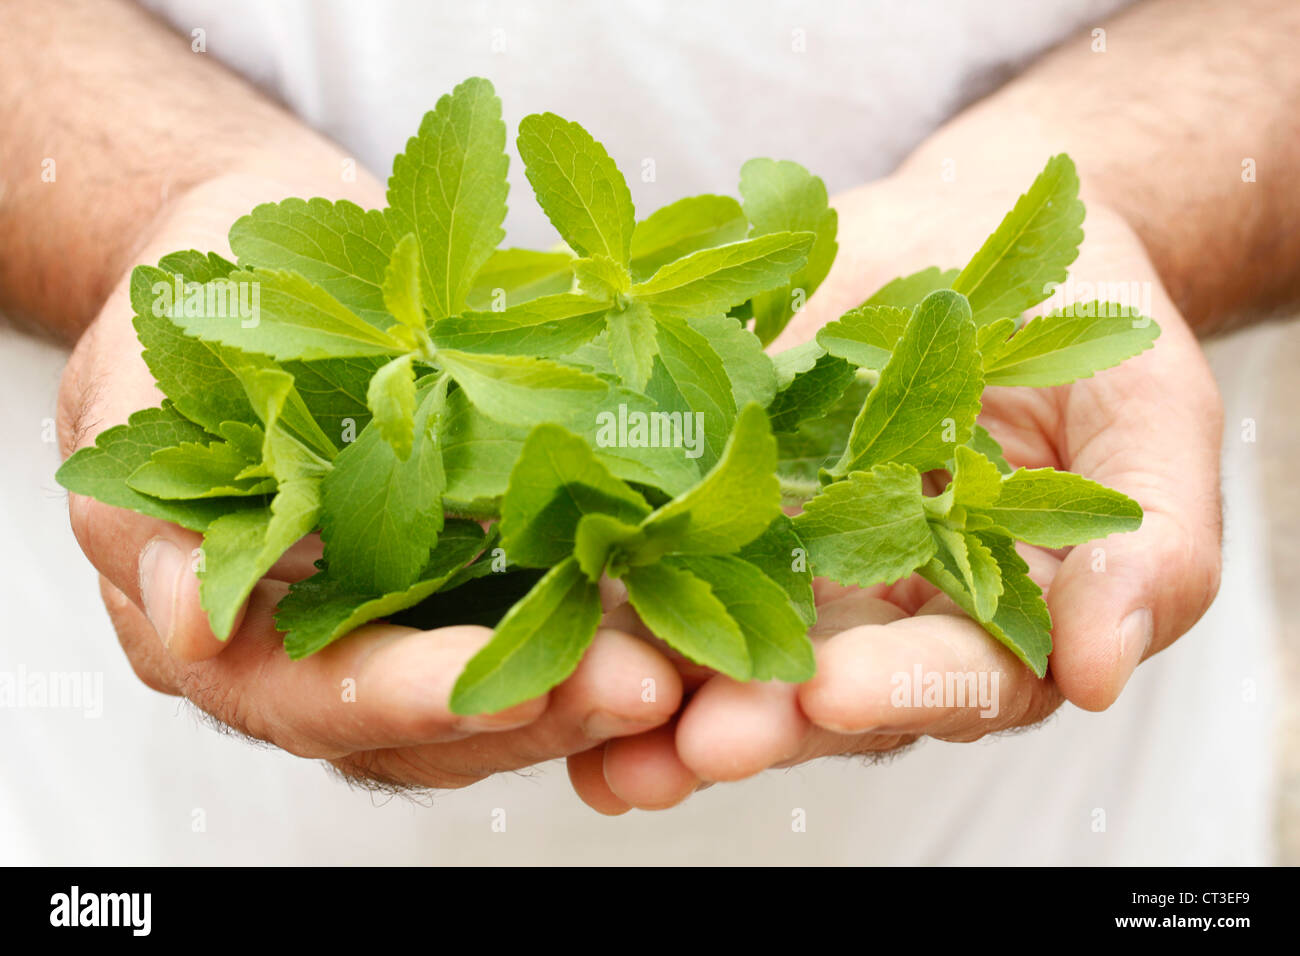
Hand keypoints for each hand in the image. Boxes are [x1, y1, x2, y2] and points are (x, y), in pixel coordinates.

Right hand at [58, 172, 681, 789]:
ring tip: (680, 664)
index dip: (407, 697)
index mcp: (228, 627)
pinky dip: (607, 620)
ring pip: (499, 693)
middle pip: (427, 726)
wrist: (268, 251)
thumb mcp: (145, 388)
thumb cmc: (196, 305)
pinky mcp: (478, 569)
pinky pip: (544, 616)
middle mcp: (322, 647)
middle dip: (535, 711)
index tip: (502, 690)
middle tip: (638, 688)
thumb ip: (157, 510)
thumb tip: (190, 626)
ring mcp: (407, 614)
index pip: (315, 695)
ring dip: (589, 684)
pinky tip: (679, 607)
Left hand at [567, 172, 1224, 811]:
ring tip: (603, 729)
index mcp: (984, 618)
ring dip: (661, 695)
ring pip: (721, 643)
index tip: (833, 695)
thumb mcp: (1154, 425)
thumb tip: (1098, 677)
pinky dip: (607, 588)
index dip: (897, 693)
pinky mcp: (710, 497)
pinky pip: (655, 549)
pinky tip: (556, 617)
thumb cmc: (1085, 328)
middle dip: (754, 721)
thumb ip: (1148, 553)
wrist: (979, 233)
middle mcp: (875, 615)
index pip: (948, 679)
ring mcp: (784, 560)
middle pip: (814, 693)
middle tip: (693, 744)